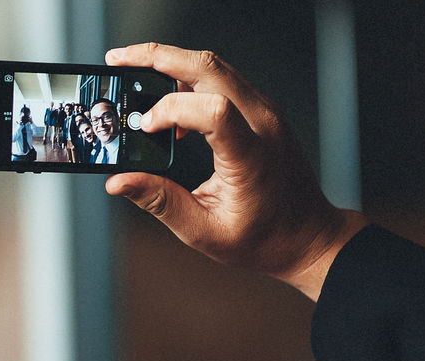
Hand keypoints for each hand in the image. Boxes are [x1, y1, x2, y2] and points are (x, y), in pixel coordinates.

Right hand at [105, 43, 365, 300]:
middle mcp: (262, 123)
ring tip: (134, 74)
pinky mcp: (261, 111)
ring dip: (171, 62)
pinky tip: (170, 105)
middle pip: (207, 67)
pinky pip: (222, 80)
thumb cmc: (264, 239)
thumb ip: (161, 203)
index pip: (213, 109)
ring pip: (213, 66)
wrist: (308, 235)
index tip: (146, 128)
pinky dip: (189, 79)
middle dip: (156, 58)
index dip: (171, 109)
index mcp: (250, 155)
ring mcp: (264, 112)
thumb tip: (118, 182)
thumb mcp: (205, 232)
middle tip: (117, 62)